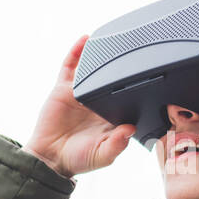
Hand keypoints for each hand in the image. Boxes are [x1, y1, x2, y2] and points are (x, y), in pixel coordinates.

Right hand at [23, 35, 135, 177]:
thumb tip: (130, 129)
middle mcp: (98, 102)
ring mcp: (81, 94)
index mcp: (111, 116)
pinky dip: (77, 52)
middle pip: (112, 79)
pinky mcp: (64, 89)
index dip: (137, 87)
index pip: (128, 97)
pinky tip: (85, 40)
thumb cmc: (78, 160)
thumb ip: (117, 144)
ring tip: (111, 39)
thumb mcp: (103, 155)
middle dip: (121, 65)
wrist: (50, 159)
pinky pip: (70, 66)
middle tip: (134, 50)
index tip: (149, 74)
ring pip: (92, 69)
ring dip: (100, 55)